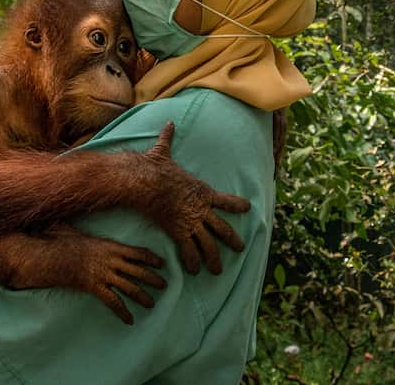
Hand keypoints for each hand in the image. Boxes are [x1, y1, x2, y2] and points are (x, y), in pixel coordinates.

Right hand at [140, 122, 249, 274]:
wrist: (147, 181)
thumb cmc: (156, 167)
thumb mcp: (163, 151)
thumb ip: (168, 139)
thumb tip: (168, 123)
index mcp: (203, 192)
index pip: (226, 200)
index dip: (237, 205)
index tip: (247, 208)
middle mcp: (201, 209)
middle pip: (222, 228)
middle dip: (232, 239)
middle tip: (240, 247)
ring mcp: (191, 222)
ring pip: (208, 244)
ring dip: (214, 257)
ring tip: (218, 269)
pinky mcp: (178, 231)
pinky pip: (188, 250)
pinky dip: (191, 261)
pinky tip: (193, 271)